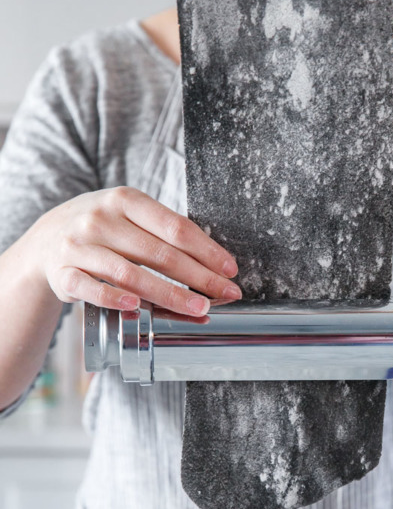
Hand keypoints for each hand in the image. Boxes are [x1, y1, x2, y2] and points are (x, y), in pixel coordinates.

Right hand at [28, 186, 241, 314]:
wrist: (46, 239)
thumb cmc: (102, 229)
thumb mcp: (128, 215)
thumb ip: (163, 231)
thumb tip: (214, 260)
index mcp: (125, 200)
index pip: (175, 227)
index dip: (207, 251)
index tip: (230, 270)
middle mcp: (101, 219)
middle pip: (159, 253)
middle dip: (199, 277)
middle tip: (224, 295)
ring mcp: (79, 246)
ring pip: (130, 273)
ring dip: (169, 294)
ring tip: (197, 308)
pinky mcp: (63, 272)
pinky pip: (91, 288)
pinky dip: (113, 298)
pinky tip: (135, 306)